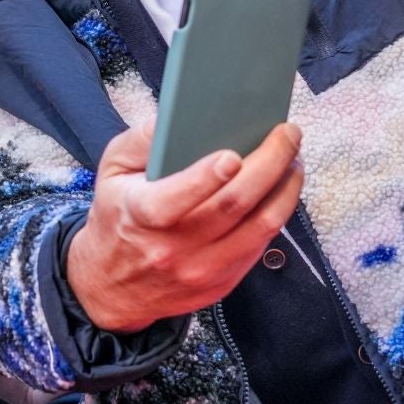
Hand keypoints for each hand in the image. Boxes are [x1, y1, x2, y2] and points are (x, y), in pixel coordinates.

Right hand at [66, 120, 304, 332]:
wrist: (114, 286)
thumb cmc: (117, 217)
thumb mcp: (111, 171)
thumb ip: (139, 140)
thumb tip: (176, 116)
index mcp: (141, 216)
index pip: (176, 199)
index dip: (207, 177)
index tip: (232, 155)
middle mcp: (173, 248)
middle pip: (234, 205)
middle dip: (269, 163)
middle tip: (287, 134)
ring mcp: (201, 269)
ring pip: (261, 226)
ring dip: (286, 188)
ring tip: (293, 159)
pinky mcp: (222, 282)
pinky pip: (262, 243)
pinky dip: (278, 211)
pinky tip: (281, 189)